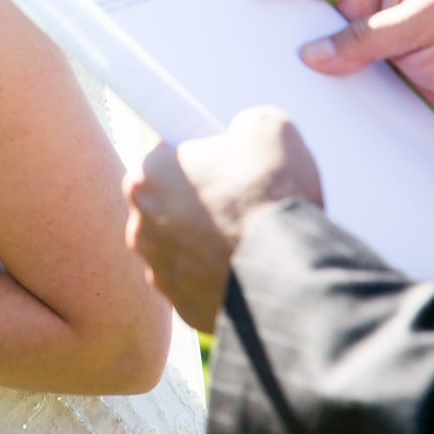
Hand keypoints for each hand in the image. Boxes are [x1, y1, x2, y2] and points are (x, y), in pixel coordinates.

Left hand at [124, 107, 323, 331]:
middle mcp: (140, 226)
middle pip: (167, 207)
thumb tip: (242, 134)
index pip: (160, 160)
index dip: (192, 160)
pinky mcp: (183, 308)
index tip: (215, 165)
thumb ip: (242, 124)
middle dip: (197, 204)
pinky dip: (219, 279)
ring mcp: (160, 272)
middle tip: (237, 203)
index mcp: (146, 177)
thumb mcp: (267, 128)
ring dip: (205, 245)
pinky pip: (200, 286)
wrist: (293, 270)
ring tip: (246, 239)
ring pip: (181, 249)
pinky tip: (247, 269)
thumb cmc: (273, 195)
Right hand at [249, 0, 433, 168]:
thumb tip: (309, 56)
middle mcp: (364, 20)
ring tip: (249, 63)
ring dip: (284, 58)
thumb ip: (368, 36)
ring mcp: (361, 60)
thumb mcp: (427, 25)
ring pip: (310, 54)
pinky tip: (286, 100)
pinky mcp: (364, 99)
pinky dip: (306, 95)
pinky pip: (326, 93)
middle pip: (304, 10)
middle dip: (269, 12)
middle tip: (232, 17)